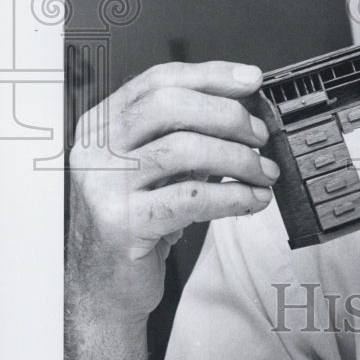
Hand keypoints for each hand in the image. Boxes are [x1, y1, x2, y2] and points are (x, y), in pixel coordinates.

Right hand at [66, 61, 278, 327]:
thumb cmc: (137, 219)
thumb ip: (188, 134)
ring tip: (263, 173)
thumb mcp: (158, 167)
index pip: (158, 80)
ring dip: (238, 159)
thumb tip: (246, 112)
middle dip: (227, 116)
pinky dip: (233, 196)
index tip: (251, 80)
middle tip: (260, 135)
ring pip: (183, 149)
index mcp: (102, 124)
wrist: (104, 284)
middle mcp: (96, 149)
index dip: (210, 75)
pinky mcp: (122, 224)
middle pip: (169, 106)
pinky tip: (253, 199)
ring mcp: (104, 185)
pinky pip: (191, 199)